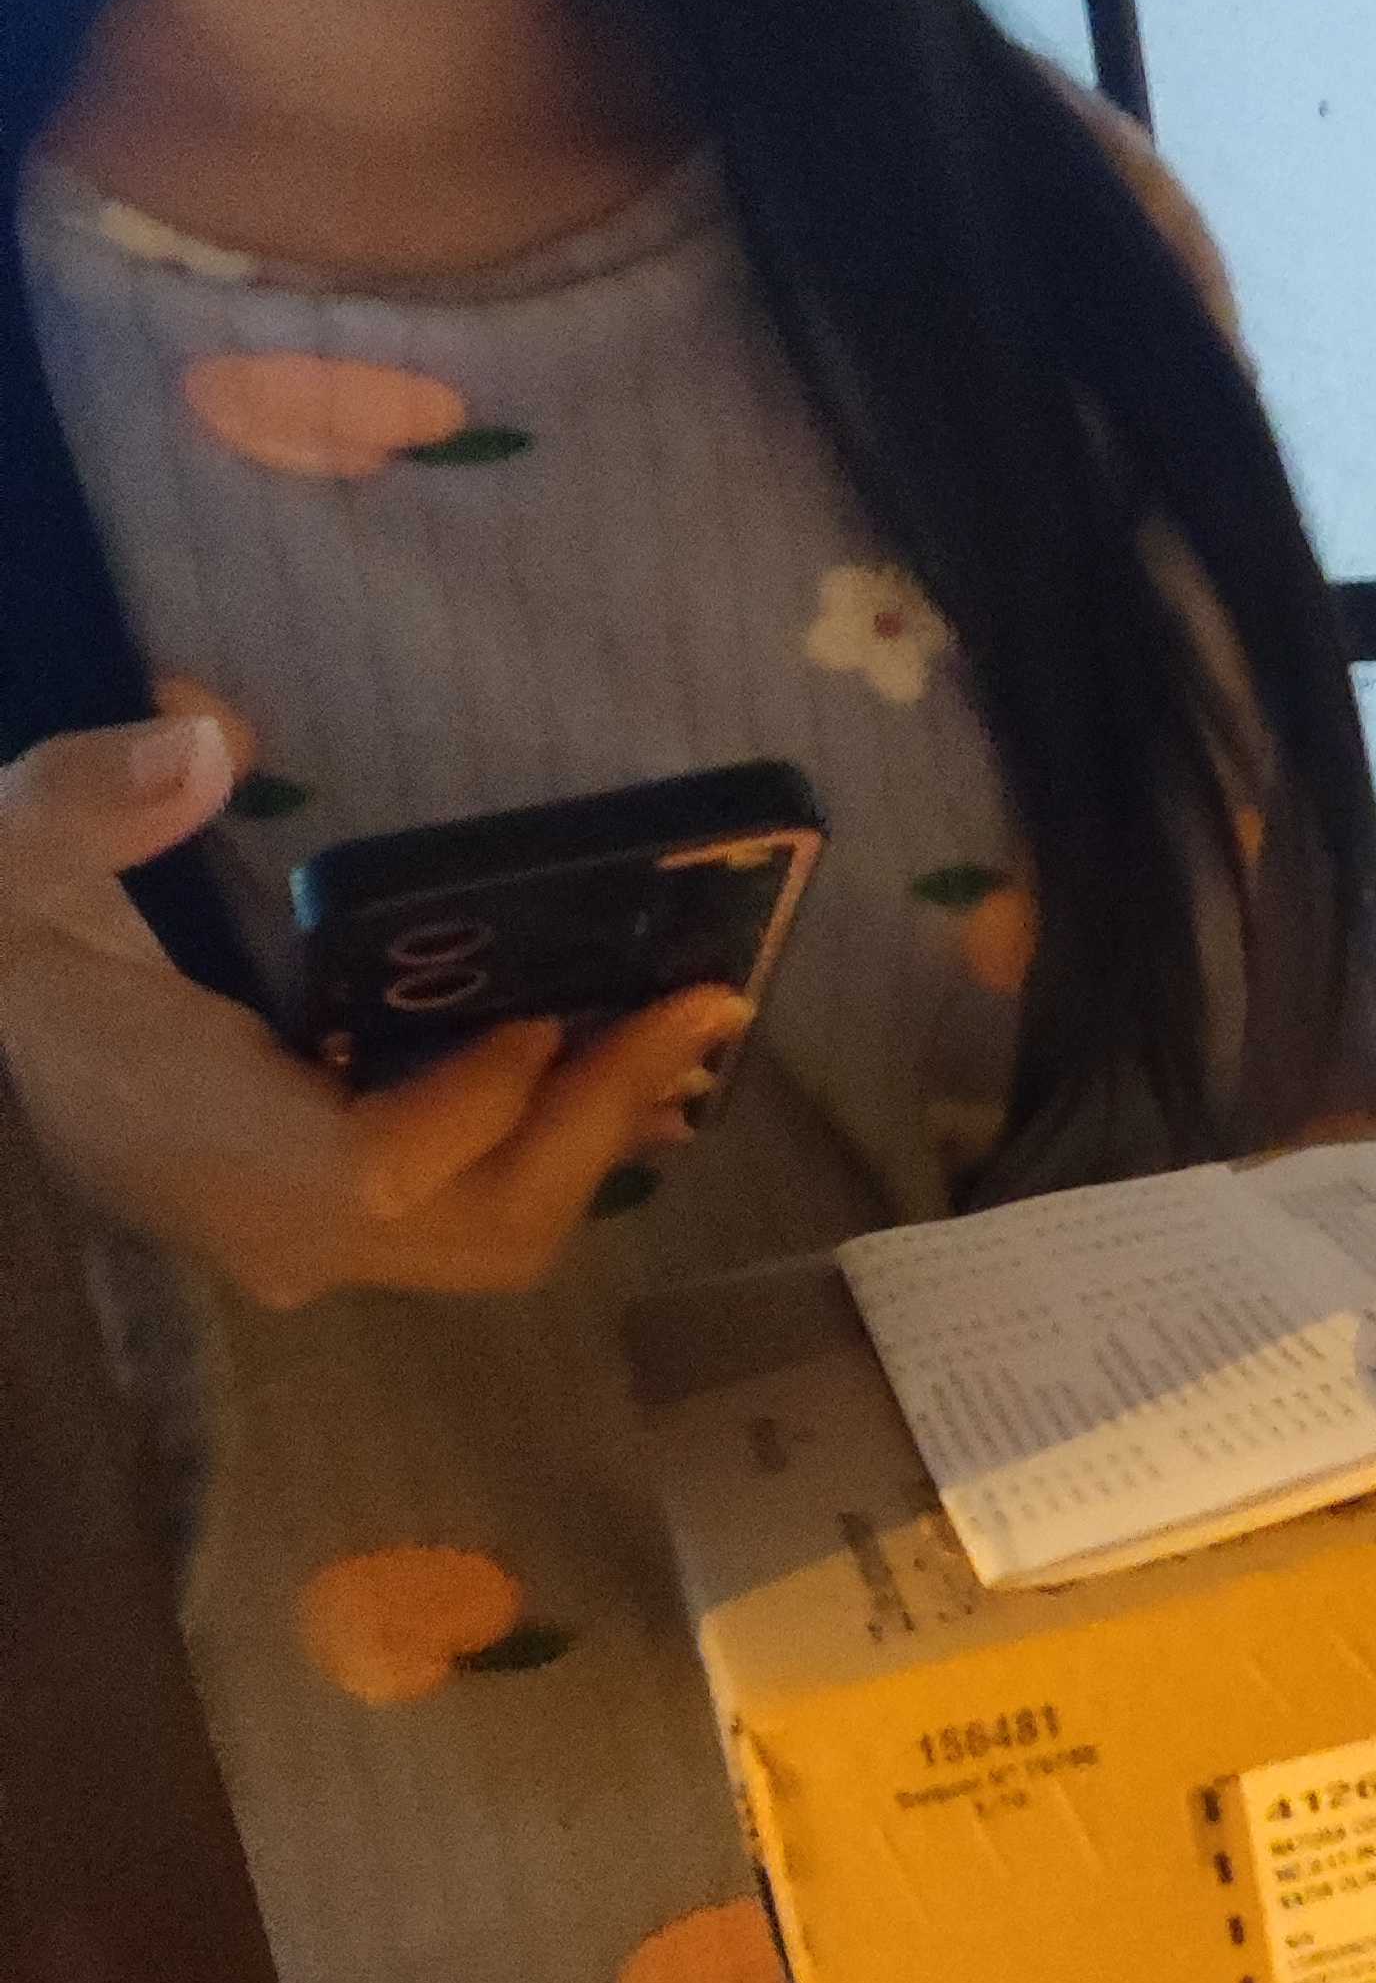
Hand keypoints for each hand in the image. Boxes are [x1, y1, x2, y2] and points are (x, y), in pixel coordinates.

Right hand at [0, 716, 749, 1311]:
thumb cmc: (6, 946)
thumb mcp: (14, 846)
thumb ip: (94, 797)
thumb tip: (209, 737)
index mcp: (195, 1143)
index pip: (383, 1172)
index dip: (483, 1101)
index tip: (548, 1004)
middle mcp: (270, 1226)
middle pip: (481, 1226)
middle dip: (597, 1118)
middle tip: (698, 1005)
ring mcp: (303, 1245)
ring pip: (494, 1241)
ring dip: (594, 1141)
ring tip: (677, 1035)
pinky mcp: (328, 1235)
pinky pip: (473, 1222)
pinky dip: (551, 1151)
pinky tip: (609, 1070)